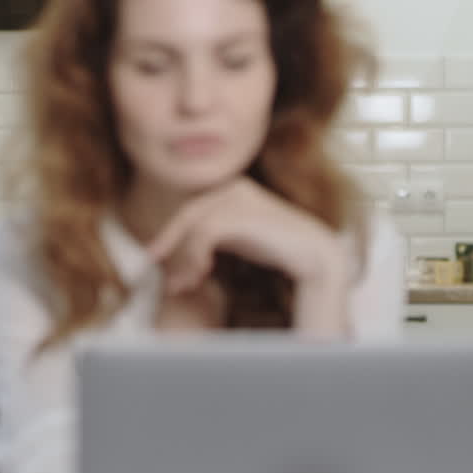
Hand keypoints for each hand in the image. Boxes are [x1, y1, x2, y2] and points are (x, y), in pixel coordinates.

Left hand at [148, 178, 348, 296]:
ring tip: (184, 286)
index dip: (172, 237)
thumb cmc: (277, 248)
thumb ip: (215, 234)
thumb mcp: (239, 236)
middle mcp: (231, 186)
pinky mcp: (238, 212)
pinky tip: (203, 274)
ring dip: (185, 260)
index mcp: (230, 188)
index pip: (191, 211)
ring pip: (193, 227)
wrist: (312, 254)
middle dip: (172, 248)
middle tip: (168, 279)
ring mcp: (235, 196)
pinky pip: (204, 234)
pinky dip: (197, 256)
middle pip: (187, 217)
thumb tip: (182, 249)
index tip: (159, 261)